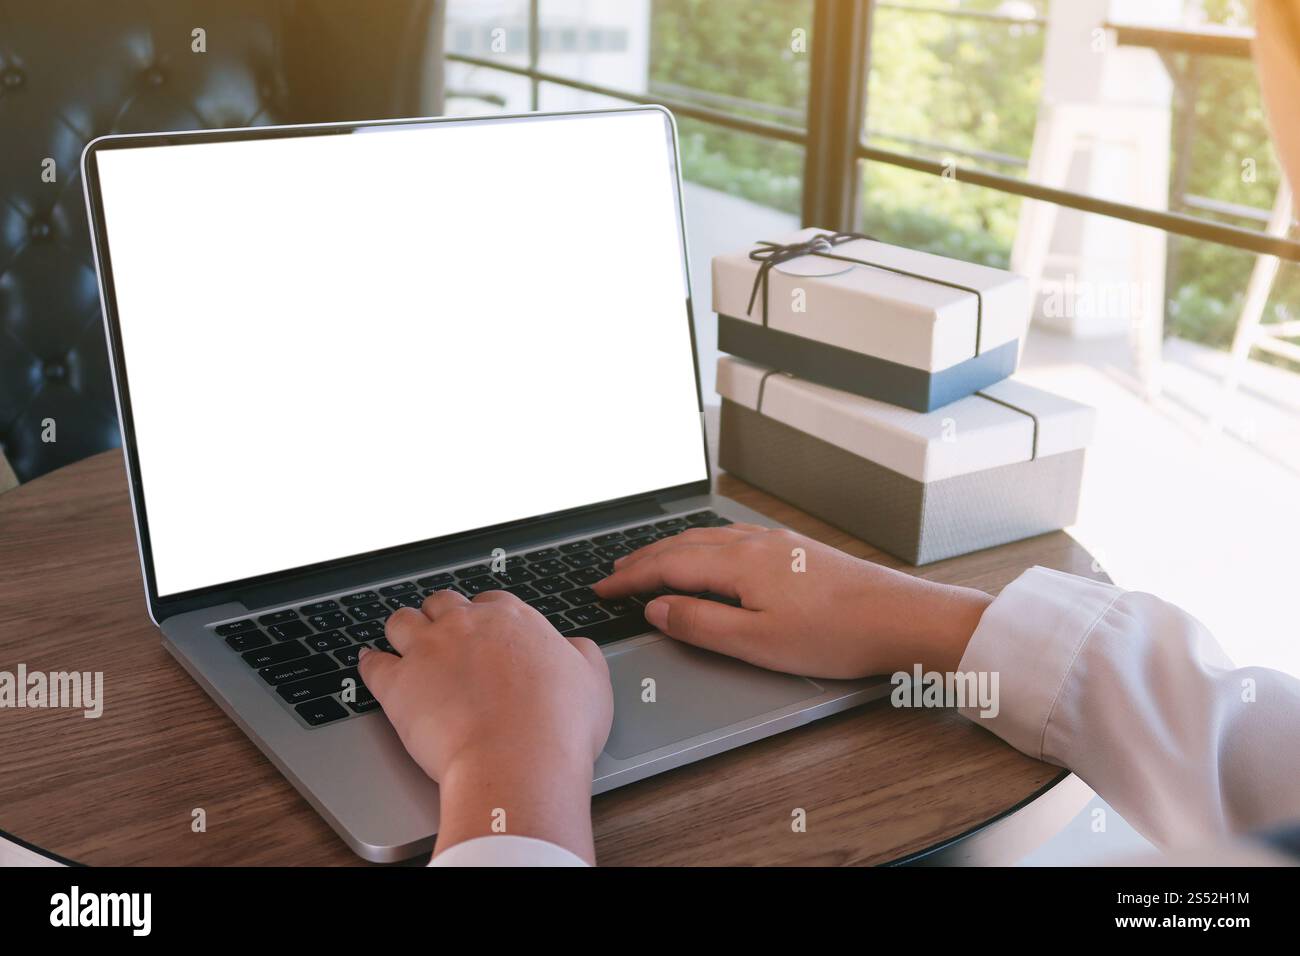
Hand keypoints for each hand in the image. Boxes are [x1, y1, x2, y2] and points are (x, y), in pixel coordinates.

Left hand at [359, 590, 612, 862]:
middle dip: (442, 616)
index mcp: (512, 619)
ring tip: (402, 640)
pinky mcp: (398, 684)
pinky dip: (370, 662)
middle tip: (444, 635)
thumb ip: (581, 655)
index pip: (490, 602)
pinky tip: (371, 663)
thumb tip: (574, 648)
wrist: (518, 761)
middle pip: (443, 604)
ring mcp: (428, 650)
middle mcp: (466, 625)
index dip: (485, 618)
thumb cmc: (558, 727)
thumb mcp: (592, 681)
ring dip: (403, 629)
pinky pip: (373, 663)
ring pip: (402, 621)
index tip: (485, 634)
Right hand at [593, 524, 990, 678]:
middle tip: (613, 574)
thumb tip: (657, 608)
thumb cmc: (836, 635)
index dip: (630, 578)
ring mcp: (777, 543)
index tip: (602, 588)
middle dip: (643, 558)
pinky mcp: (797, 549)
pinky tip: (710, 554)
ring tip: (650, 561)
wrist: (901, 618)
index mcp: (739, 564)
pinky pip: (733, 538)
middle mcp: (754, 543)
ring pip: (709, 538)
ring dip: (672, 549)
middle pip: (684, 545)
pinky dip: (703, 546)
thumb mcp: (757, 643)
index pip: (667, 565)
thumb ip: (701, 623)